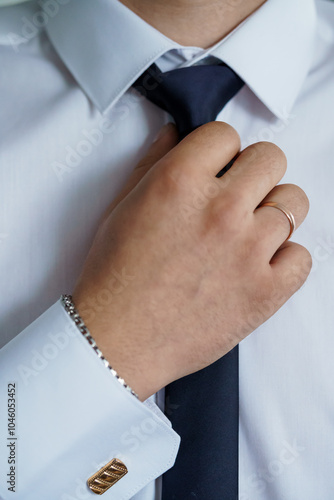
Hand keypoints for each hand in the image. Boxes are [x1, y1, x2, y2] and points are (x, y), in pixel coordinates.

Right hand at [73, 122, 310, 400]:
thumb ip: (152, 163)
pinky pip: (302, 257)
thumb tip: (174, 134)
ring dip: (272, 214)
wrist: (118, 339)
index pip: (226, 135)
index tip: (216, 169)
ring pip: (294, 203)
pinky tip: (260, 266)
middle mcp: (220, 210)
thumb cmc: (113, 277)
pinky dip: (286, 259)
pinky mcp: (265, 292)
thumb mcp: (122, 208)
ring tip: (248, 234)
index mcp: (180, 182)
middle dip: (254, 172)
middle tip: (238, 196)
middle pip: (271, 159)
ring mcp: (248, 251)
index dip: (220, 151)